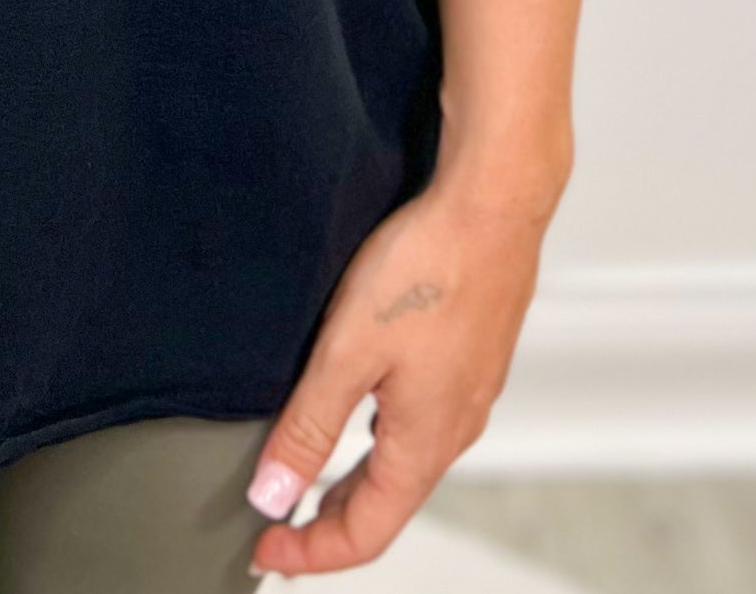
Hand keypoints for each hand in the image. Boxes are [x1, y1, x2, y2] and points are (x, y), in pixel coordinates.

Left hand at [244, 163, 553, 572]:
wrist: (494, 203)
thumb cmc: (429, 268)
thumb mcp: (348, 352)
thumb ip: (309, 427)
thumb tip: (273, 496)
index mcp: (426, 443)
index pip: (365, 532)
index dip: (310, 553)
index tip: (261, 550)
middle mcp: (455, 428)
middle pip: (387, 502)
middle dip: (328, 520)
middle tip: (275, 518)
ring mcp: (469, 391)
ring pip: (405, 460)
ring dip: (354, 477)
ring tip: (306, 469)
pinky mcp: (471, 355)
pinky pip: (421, 420)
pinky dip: (380, 436)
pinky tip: (358, 405)